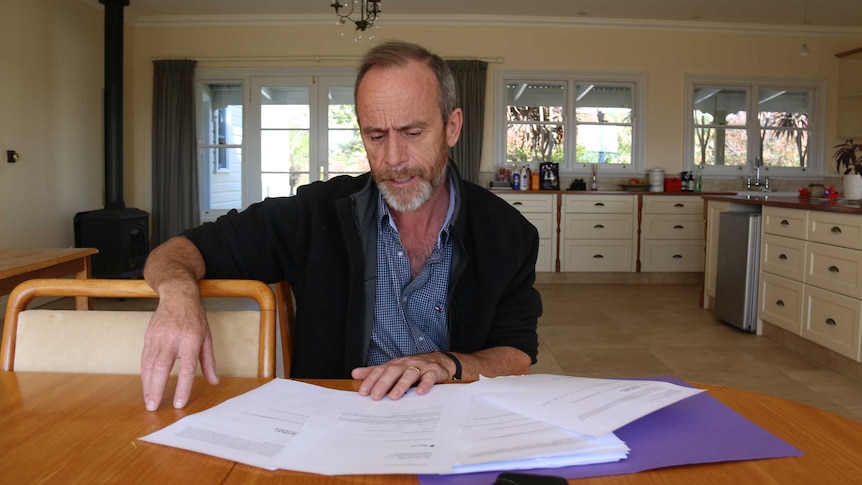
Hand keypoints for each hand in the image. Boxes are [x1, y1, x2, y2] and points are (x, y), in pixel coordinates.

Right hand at [140, 292, 216, 410]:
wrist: (178, 296)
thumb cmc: (195, 319)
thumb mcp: (207, 338)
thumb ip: (209, 362)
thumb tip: (213, 382)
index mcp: (191, 339)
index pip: (186, 368)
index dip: (182, 387)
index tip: (178, 402)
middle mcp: (173, 338)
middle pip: (162, 368)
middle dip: (157, 389)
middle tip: (154, 407)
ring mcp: (158, 336)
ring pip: (150, 365)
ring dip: (148, 385)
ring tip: (149, 401)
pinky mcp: (148, 336)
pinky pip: (144, 358)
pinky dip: (144, 374)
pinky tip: (146, 385)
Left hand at [351, 353, 452, 399]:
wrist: (438, 361)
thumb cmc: (413, 367)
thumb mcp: (393, 368)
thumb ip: (375, 372)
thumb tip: (355, 373)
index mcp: (395, 364)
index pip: (380, 371)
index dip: (371, 381)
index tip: (363, 393)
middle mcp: (406, 364)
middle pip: (393, 371)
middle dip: (383, 384)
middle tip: (376, 397)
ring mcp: (420, 367)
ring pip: (409, 374)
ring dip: (401, 385)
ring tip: (394, 396)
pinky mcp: (433, 371)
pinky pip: (429, 377)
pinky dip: (425, 384)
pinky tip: (420, 392)